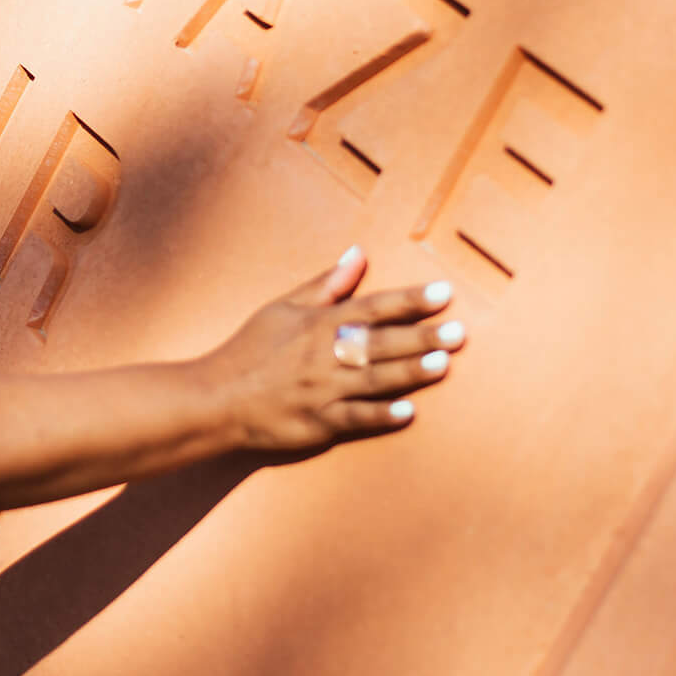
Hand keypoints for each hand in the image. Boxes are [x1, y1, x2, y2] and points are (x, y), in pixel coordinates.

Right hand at [199, 246, 464, 452]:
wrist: (216, 398)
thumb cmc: (250, 350)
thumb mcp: (283, 308)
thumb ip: (325, 284)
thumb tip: (358, 253)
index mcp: (318, 323)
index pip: (372, 306)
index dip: (410, 299)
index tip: (443, 292)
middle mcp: (323, 355)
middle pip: (380, 342)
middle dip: (421, 336)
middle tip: (459, 332)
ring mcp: (321, 390)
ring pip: (373, 378)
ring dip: (410, 372)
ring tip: (443, 364)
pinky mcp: (317, 422)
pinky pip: (354, 419)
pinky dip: (381, 415)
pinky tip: (407, 413)